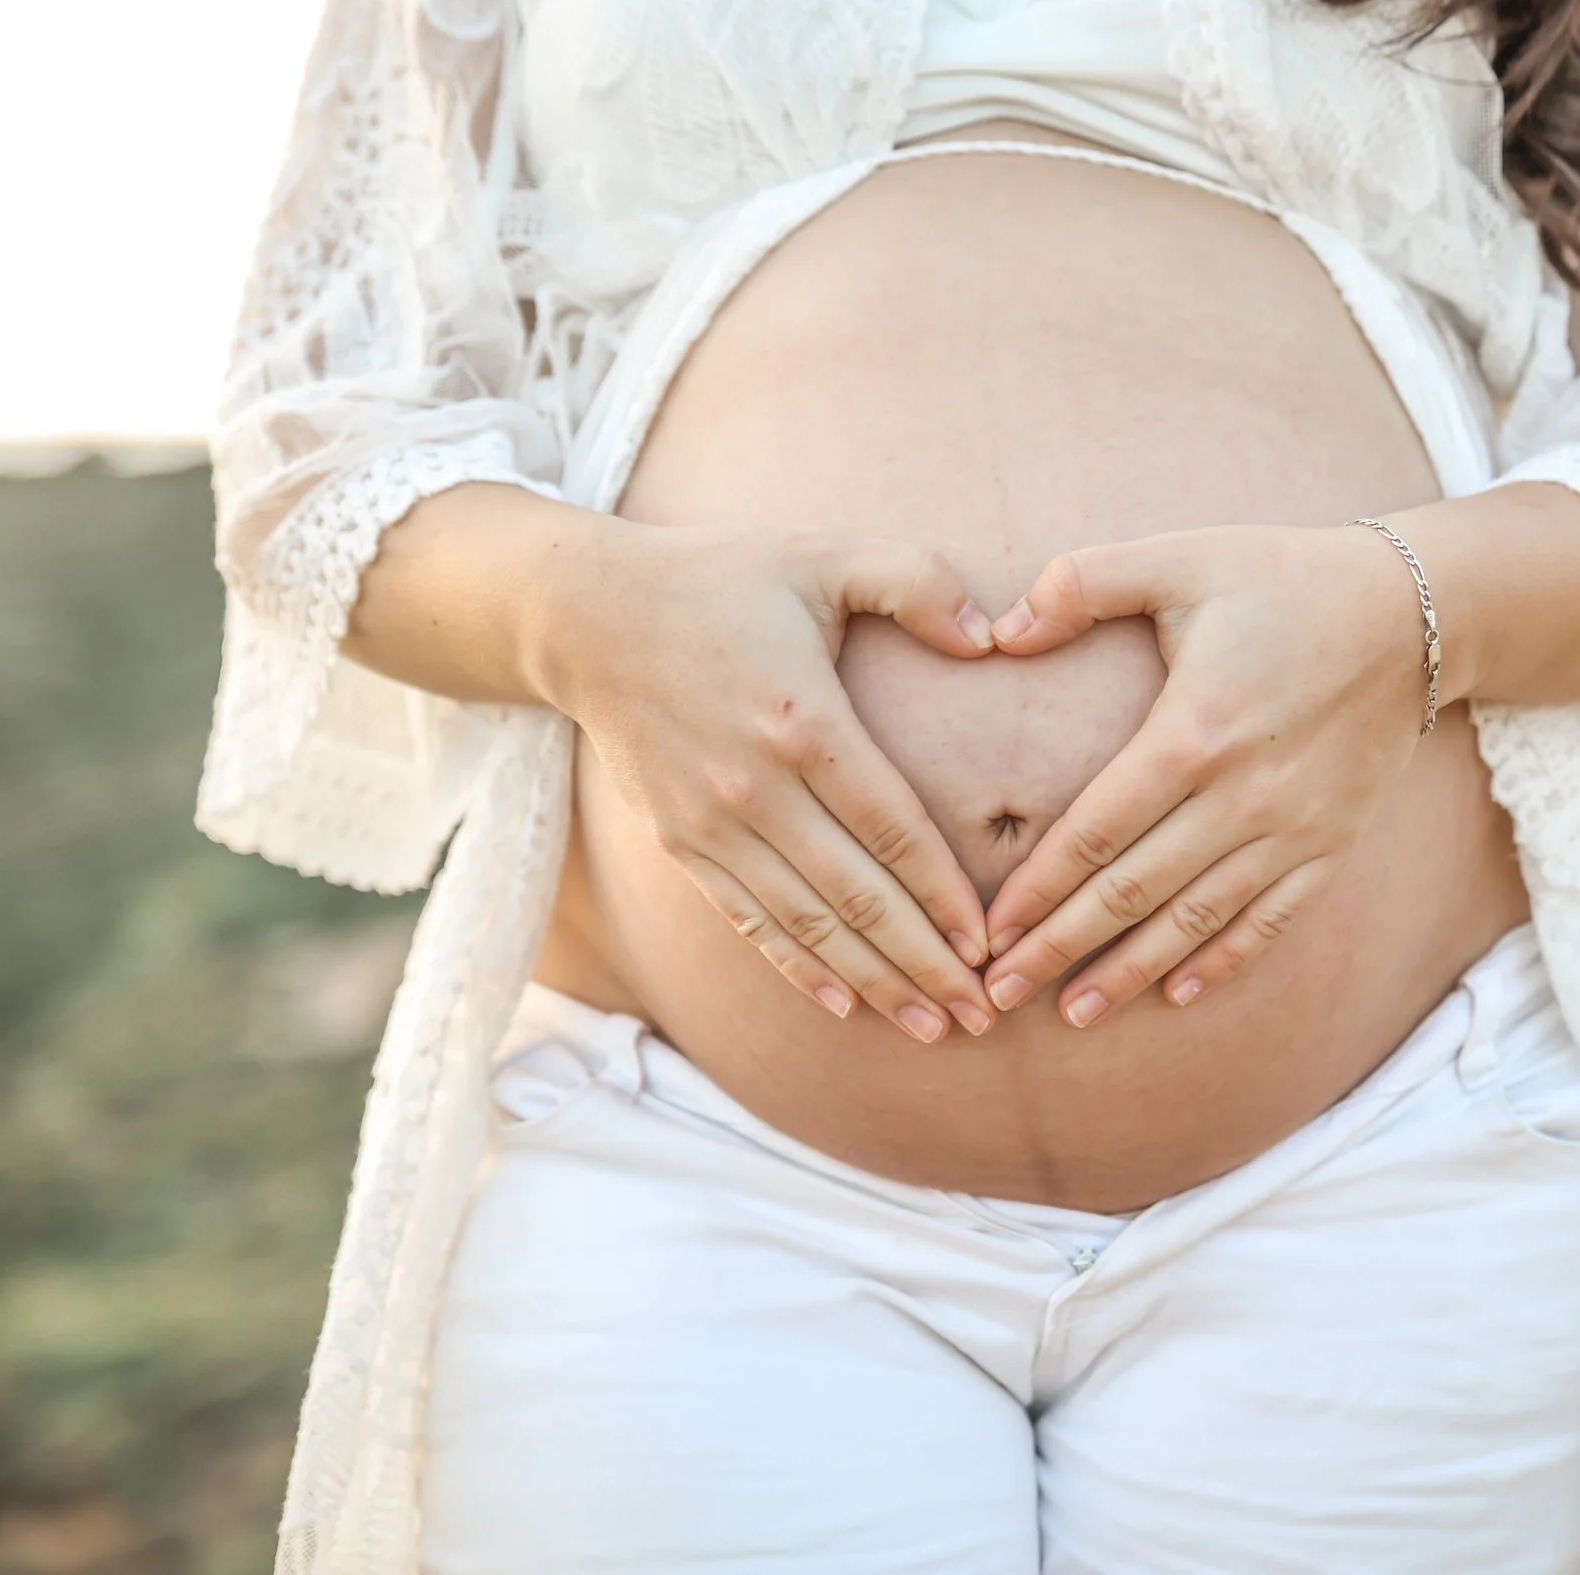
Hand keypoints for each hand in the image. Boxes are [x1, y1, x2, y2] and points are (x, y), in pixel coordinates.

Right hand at [538, 522, 1000, 1041]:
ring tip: (931, 1027)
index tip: (992, 944)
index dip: (945, 896)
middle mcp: (754, 788)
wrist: (587, 615)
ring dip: (872, 983)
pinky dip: (798, 968)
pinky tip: (843, 1005)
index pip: (892, 828)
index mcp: (801, 719)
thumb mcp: (824, 552)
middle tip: (981, 1015)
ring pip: (806, 924)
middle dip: (925, 965)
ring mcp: (711, 824)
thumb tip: (992, 633)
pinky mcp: (681, 844)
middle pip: (856, 897)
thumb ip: (916, 580)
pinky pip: (749, 921)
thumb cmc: (723, 577)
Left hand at [975, 524, 1429, 1026]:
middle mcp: (1243, 796)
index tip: (986, 933)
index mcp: (1194, 732)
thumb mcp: (1182, 555)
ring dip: (1129, 972)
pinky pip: (1270, 921)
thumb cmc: (1283, 578)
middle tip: (997, 995)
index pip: (1096, 833)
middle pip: (1134, 893)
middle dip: (1060, 949)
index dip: (1037, 890)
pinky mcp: (1331, 844)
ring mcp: (1293, 829)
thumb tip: (998, 630)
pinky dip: (1222, 962)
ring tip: (1072, 1013)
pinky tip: (1175, 994)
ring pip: (1196, 921)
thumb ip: (1083, 582)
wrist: (1415, 613)